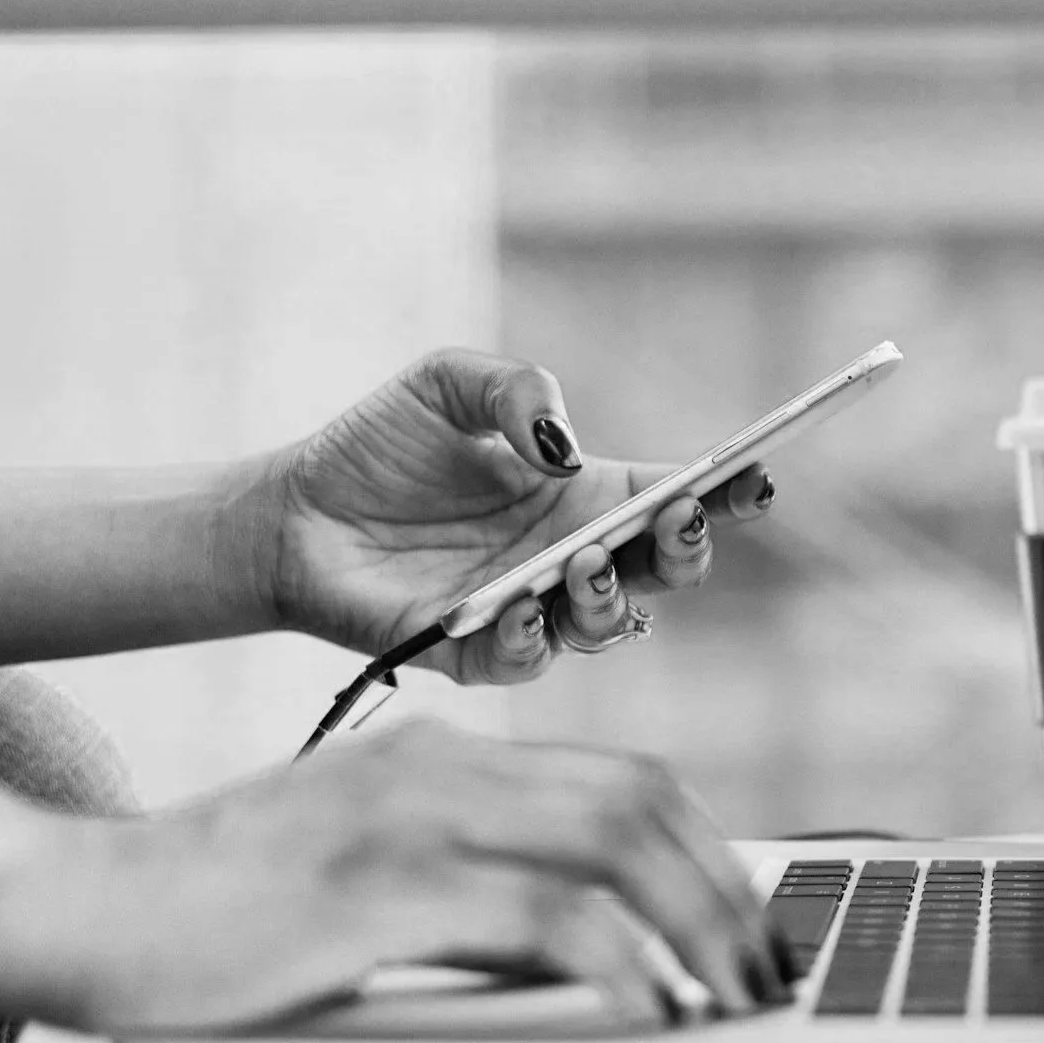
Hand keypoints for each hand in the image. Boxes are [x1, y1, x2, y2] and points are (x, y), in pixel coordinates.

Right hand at [19, 719, 799, 1032]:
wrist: (81, 904)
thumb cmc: (225, 908)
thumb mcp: (373, 876)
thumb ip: (474, 889)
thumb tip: (593, 951)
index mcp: (444, 758)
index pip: (623, 778)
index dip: (708, 849)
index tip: (751, 921)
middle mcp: (439, 769)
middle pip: (639, 800)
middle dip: (726, 888)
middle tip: (765, 969)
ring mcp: (408, 819)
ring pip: (610, 843)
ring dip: (695, 923)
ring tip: (732, 995)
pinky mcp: (375, 889)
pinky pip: (536, 916)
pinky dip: (613, 961)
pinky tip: (647, 1007)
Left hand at [252, 348, 775, 681]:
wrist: (289, 514)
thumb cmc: (377, 447)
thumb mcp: (447, 383)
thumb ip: (516, 390)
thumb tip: (565, 447)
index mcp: (585, 496)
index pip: (675, 497)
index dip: (726, 491)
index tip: (754, 475)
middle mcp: (572, 557)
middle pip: (664, 570)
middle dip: (688, 548)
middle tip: (679, 516)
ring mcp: (531, 609)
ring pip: (608, 624)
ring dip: (610, 595)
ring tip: (584, 559)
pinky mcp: (474, 653)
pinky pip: (526, 659)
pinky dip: (534, 636)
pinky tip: (522, 603)